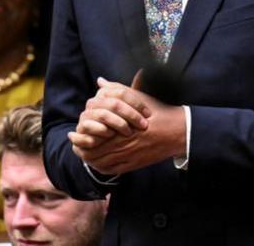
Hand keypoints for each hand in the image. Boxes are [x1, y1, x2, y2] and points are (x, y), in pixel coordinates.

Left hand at [68, 71, 185, 174]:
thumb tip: (100, 82)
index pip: (93, 135)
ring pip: (102, 163)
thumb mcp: (137, 97)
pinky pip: (114, 170)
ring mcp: (129, 156)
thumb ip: (116, 89)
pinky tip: (99, 165)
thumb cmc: (158, 112)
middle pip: (94, 151)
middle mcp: (122, 143)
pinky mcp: (135, 164)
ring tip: (84, 156)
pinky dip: (103, 169)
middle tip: (75, 147)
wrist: (178, 131)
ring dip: (90, 160)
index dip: (81, 136)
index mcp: (120, 126)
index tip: (75, 134)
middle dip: (82, 149)